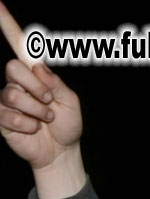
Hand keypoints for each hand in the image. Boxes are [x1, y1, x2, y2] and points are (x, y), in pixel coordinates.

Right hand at [0, 4, 80, 170]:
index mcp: (36, 74)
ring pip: (12, 93)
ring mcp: (7, 99)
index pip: (19, 46)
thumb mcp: (71, 102)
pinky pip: (8, 114)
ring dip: (36, 110)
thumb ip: (56, 83)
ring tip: (45, 119)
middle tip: (49, 102)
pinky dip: (27, 124)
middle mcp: (18, 82)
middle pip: (12, 67)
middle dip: (36, 87)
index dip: (8, 25)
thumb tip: (37, 67)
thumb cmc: (67, 124)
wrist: (61, 152)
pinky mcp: (0, 117)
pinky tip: (33, 129)